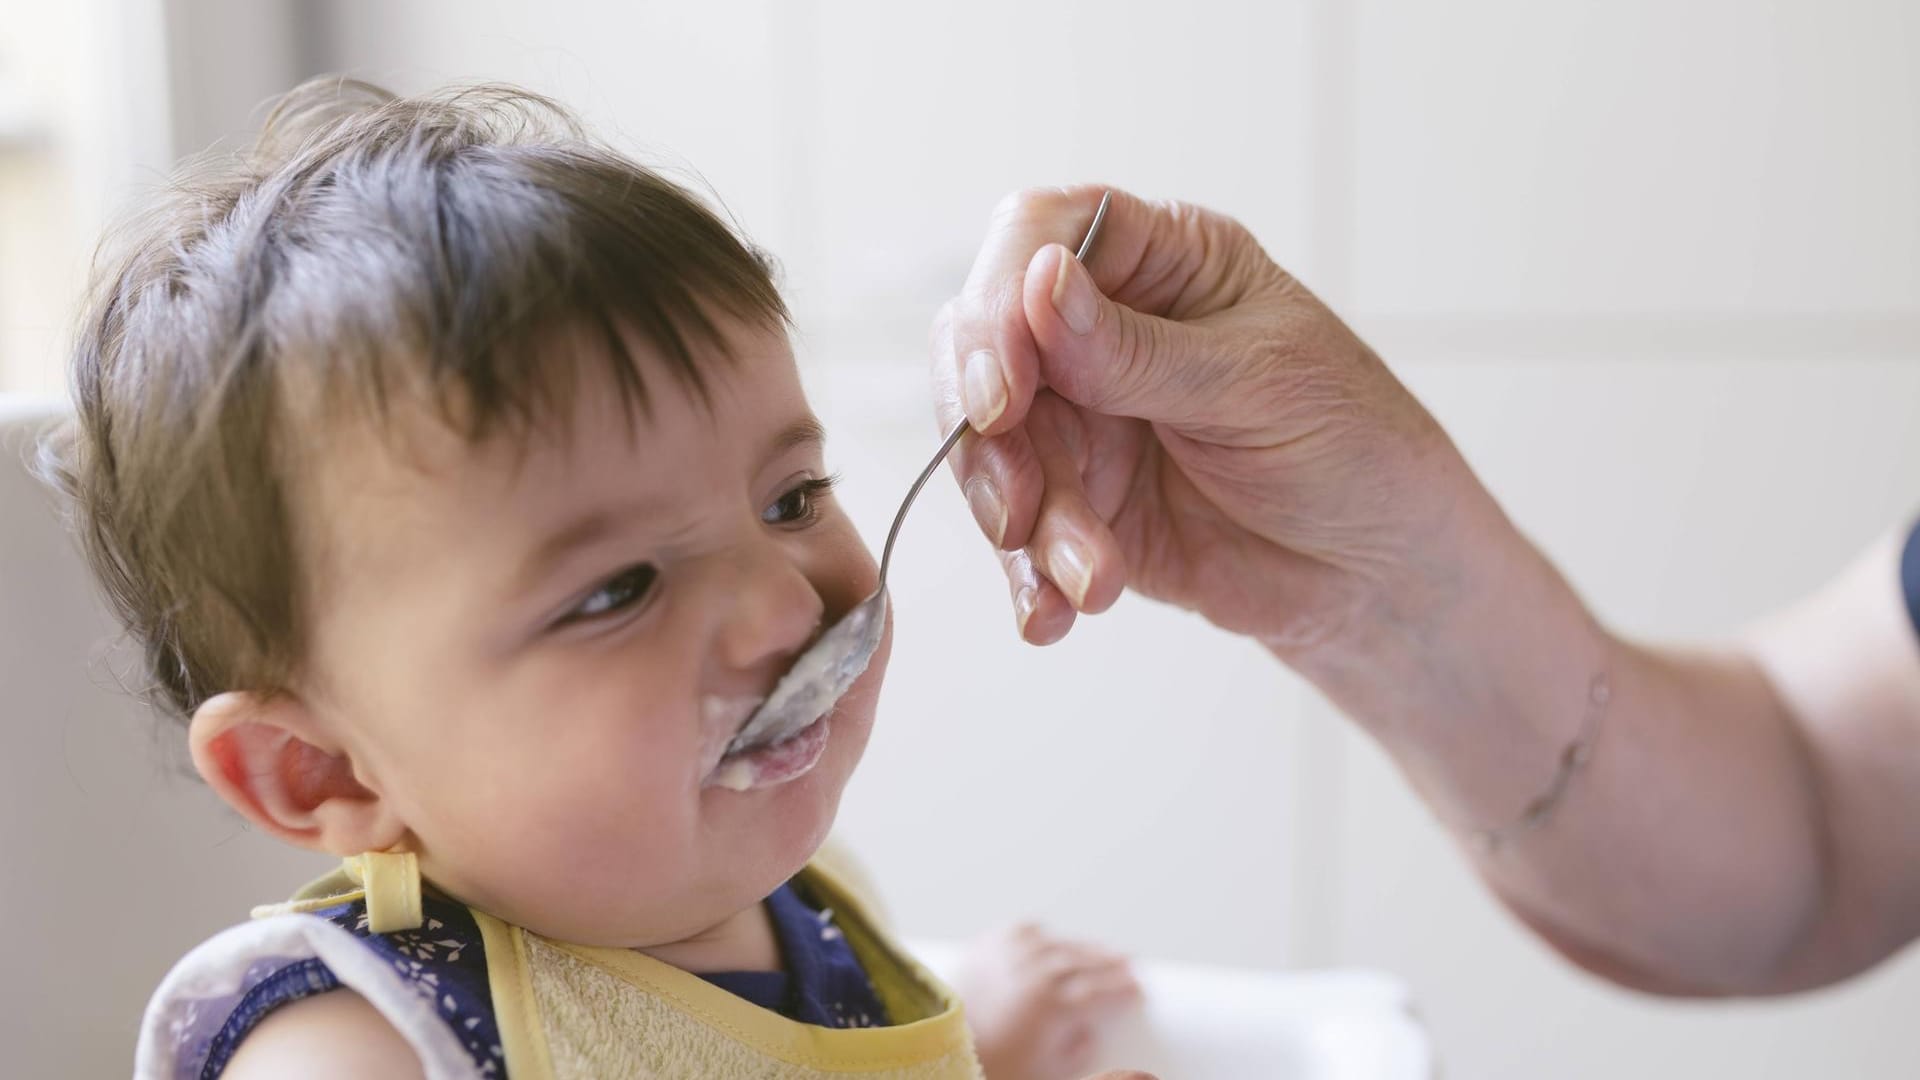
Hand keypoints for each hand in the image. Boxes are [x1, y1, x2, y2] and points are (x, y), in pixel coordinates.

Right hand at [931, 186, 1467, 654]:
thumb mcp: (1258, 384)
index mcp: (1161, 260)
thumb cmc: (1354, 447)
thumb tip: (1039, 282)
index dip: (1000, 301)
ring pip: (992, 449)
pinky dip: (1027, 577)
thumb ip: (1137, 350)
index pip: (1039, 235)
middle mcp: (1102, 329)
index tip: (1003, 388)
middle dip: (989, 434)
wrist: (1381, 575)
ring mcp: (1083, 418)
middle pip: (986, 347)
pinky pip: (1018, 532)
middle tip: (1015, 508)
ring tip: (1092, 579)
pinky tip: (1053, 615)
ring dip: (1025, 523)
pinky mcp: (1078, 503)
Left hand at [951, 923, 1141, 1079]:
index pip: (1100, 991)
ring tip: (1102, 951)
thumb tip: (1090, 1029)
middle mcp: (1034, 974)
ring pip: (1057, 944)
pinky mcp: (986, 947)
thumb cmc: (991, 1067)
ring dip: (1082, 948)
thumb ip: (1077, 1050)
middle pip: (1084, 963)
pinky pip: (1023, 933)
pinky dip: (1040, 936)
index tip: (1138, 988)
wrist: (937, 1050)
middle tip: (1129, 964)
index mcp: (1053, 1007)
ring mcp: (1010, 955)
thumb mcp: (1047, 1072)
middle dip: (1110, 964)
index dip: (1122, 989)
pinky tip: (1050, 940)